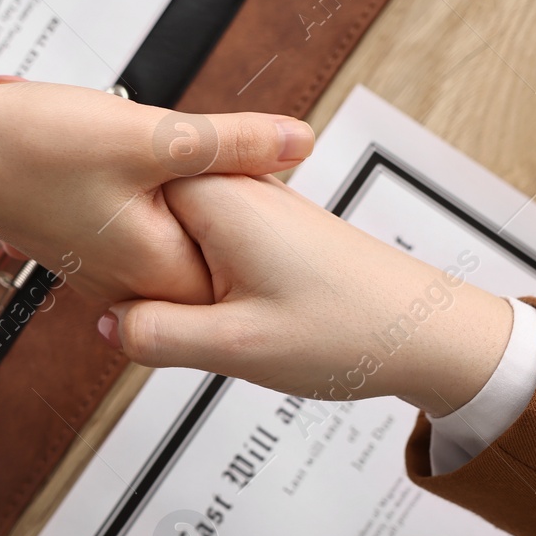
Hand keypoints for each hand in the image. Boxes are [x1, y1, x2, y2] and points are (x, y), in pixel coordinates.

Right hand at [0, 76, 313, 303]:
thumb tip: (300, 141)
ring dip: (177, 191)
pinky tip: (125, 149)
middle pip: (209, 253)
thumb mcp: (149, 135)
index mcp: (154, 267)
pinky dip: (141, 188)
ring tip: (156, 149)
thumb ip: (232, 143)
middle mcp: (126, 279)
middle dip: (222, 199)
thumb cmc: (26, 145)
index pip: (243, 269)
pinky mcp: (79, 240)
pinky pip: (134, 223)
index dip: (266, 219)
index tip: (281, 191)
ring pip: (169, 232)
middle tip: (214, 158)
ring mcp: (99, 264)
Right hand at [97, 174, 514, 415]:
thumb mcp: (235, 347)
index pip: (123, 197)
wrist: (427, 333)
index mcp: (217, 198)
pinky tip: (221, 319)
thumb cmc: (350, 329)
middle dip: (142, 273)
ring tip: (197, 323)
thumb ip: (158, 335)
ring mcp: (254, 207)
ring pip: (176, 239)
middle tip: (160, 324)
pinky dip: (202, 285)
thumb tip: (108, 325)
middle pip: (146, 218)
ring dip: (174, 284)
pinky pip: (206, 250)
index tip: (108, 287)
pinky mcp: (268, 231)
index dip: (108, 248)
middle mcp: (236, 189)